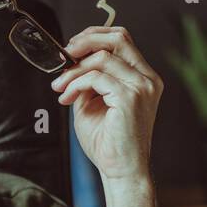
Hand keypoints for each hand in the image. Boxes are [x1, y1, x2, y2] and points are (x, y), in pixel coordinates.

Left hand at [49, 25, 163, 182]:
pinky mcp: (130, 97)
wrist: (120, 170)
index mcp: (143, 77)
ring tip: (60, 88)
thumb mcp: (93, 103)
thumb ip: (87, 80)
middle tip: (64, 55)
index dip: (94, 36)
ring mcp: (141, 86)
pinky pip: (95, 77)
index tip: (71, 48)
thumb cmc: (108, 143)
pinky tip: (67, 98)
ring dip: (73, 71)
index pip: (121, 40)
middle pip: (118, 37)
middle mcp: (147, 78)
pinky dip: (76, 84)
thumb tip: (70, 62)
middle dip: (85, 41)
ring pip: (101, 58)